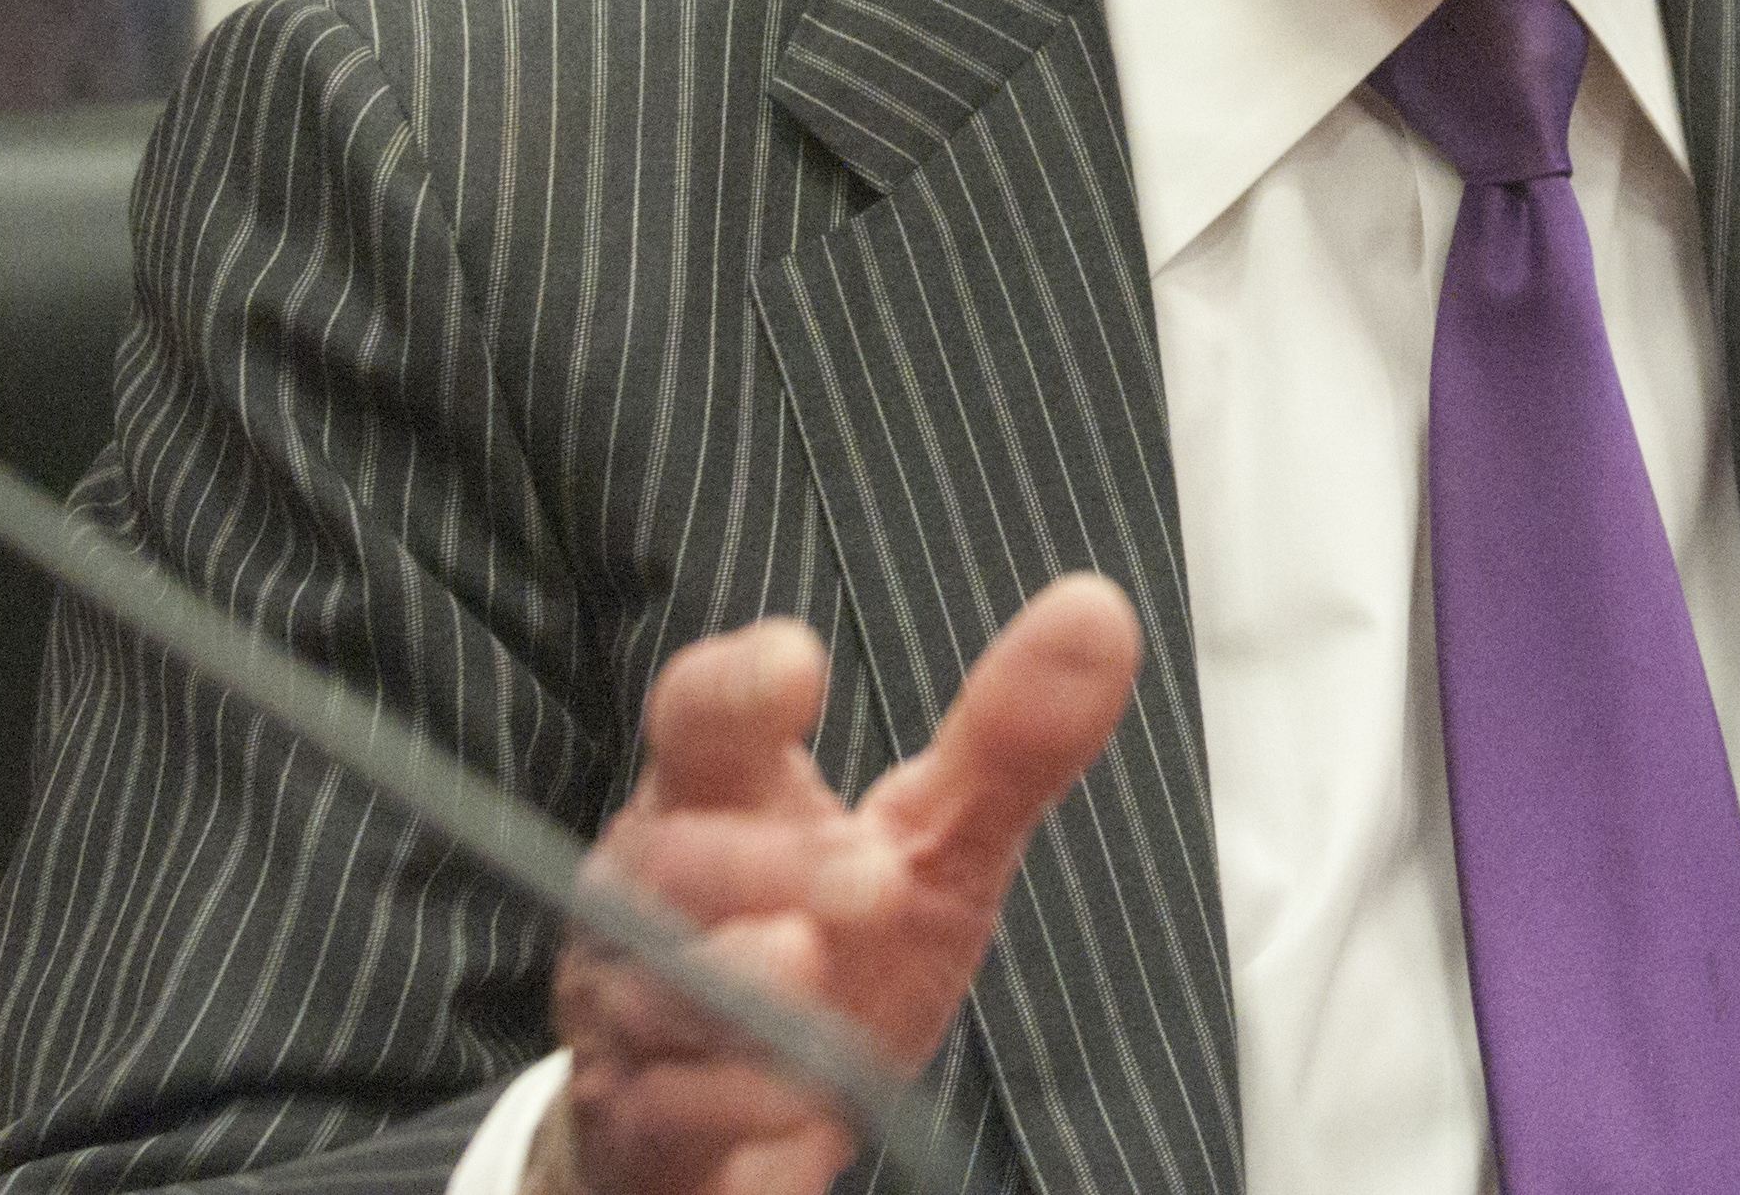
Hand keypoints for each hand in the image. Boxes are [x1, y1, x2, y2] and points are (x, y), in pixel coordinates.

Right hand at [526, 573, 1140, 1194]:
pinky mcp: (647, 1128)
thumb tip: (1099, 612)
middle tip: (875, 875)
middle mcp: (655, 896)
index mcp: (718, 799)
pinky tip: (796, 1100)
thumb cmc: (835, 950)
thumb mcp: (936, 845)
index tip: (796, 662)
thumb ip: (1005, 743)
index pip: (702, 721)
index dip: (736, 691)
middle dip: (769, 863)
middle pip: (679, 860)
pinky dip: (731, 1105)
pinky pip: (671, 1112)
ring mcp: (640, 1014)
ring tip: (802, 962)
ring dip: (735, 979)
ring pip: (664, 989)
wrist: (733, 1119)